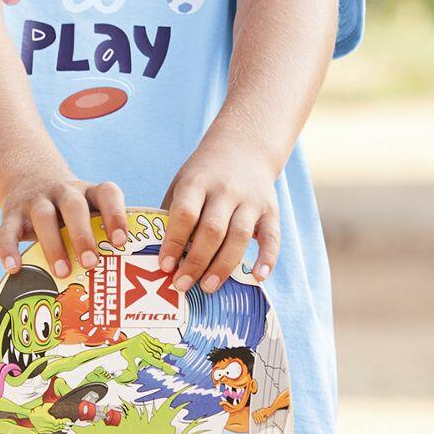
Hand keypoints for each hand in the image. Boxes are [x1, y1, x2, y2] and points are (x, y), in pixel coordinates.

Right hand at [0, 174, 128, 277]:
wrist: (31, 179)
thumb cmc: (69, 213)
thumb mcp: (86, 212)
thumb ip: (98, 237)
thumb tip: (117, 281)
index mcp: (89, 193)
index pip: (107, 194)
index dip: (115, 216)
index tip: (121, 241)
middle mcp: (64, 191)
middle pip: (74, 206)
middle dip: (83, 235)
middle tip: (91, 263)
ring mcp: (36, 200)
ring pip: (43, 216)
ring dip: (53, 245)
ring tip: (62, 273)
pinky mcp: (12, 213)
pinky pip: (7, 230)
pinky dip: (8, 249)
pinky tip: (14, 269)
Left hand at [158, 141, 279, 292]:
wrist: (244, 147)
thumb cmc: (204, 174)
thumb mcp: (183, 183)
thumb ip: (174, 214)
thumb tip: (162, 256)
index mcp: (197, 182)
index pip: (185, 214)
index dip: (174, 242)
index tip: (164, 266)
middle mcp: (225, 190)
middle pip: (212, 229)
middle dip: (196, 261)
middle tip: (182, 285)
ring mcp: (250, 200)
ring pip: (238, 236)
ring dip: (223, 265)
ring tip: (208, 287)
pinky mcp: (270, 210)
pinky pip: (271, 236)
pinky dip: (268, 257)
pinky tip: (258, 276)